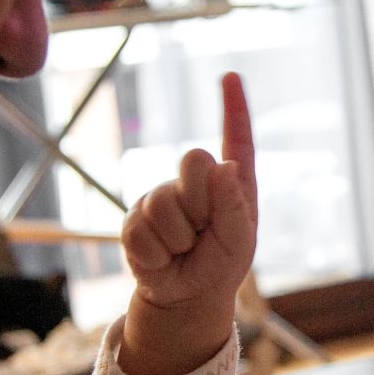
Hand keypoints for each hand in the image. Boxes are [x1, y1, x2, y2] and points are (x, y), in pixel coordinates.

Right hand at [119, 72, 258, 374]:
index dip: (234, 108)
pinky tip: (163, 259)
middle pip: (194, 160)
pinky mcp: (135, 220)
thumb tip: (224, 167)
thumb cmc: (219, 264)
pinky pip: (142, 230)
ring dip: (179, 236)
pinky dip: (158, 254)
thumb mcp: (239, 242)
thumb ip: (235, 208)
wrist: (185, 297)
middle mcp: (195, 182)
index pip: (236, 139)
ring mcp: (161, 197)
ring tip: (183, 250)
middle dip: (201, 200)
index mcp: (230, 183)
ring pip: (164, 202)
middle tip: (203, 232)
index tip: (231, 77)